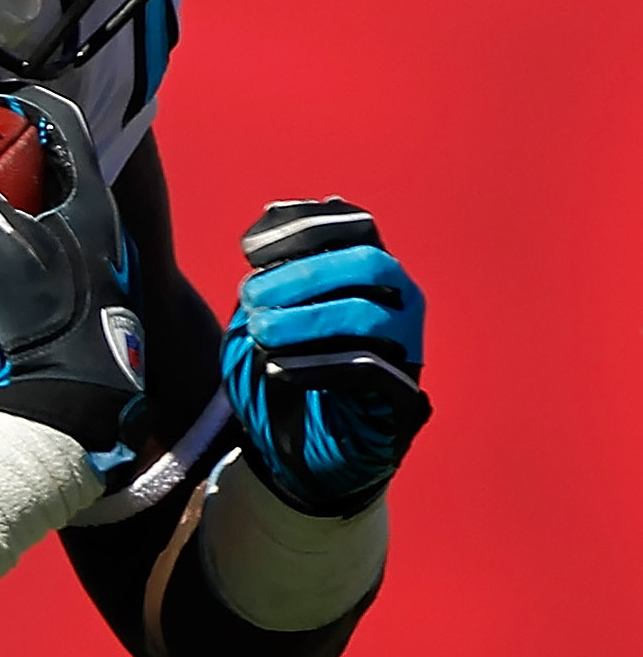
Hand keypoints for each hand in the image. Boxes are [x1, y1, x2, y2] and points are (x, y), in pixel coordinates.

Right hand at [0, 84, 148, 485]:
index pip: (61, 121)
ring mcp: (84, 252)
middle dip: (6, 139)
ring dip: (6, 180)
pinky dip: (6, 216)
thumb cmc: (50, 319)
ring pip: (45, 193)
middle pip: (52, 156)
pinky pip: (36, 227)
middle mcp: (95, 219)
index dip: (18, 99)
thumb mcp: (0, 248)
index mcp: (89, 200)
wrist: (74, 395)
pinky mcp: (69, 280)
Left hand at [224, 199, 427, 516]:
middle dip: (304, 274)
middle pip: (370, 265)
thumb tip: (274, 210)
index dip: (305, 228)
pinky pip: (368, 372)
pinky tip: (275, 369)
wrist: (304, 445)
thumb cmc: (288, 366)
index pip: (356, 227)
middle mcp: (400, 303)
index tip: (250, 250)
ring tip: (258, 332)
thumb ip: (276, 266)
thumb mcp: (271, 312)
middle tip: (249, 296)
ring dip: (304, 319)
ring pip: (368, 315)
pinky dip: (315, 366)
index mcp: (372, 274)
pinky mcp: (402, 397)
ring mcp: (407, 349)